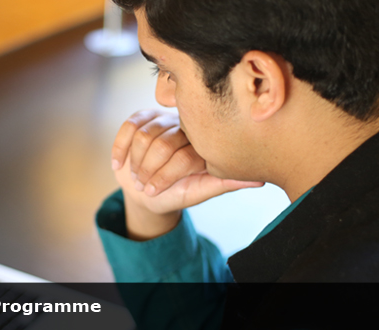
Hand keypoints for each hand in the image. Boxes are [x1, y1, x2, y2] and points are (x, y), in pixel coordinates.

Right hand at [111, 110, 263, 239]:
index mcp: (204, 139)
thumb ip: (226, 184)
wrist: (149, 190)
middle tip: (144, 186)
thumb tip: (260, 181)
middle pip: (162, 144)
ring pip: (144, 135)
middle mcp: (185, 124)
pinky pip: (128, 127)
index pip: (184, 155)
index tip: (154, 193)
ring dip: (135, 161)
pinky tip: (118, 166)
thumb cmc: (178, 192)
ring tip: (135, 178)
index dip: (165, 176)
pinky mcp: (140, 117)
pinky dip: (120, 149)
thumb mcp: (200, 191)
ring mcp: (162, 118)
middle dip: (148, 170)